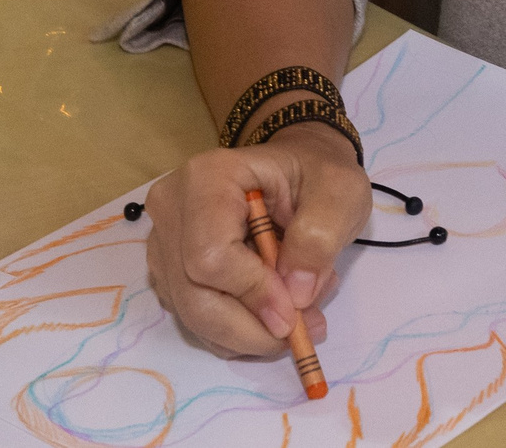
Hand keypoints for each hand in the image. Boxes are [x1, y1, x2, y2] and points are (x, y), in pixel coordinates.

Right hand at [142, 107, 372, 357]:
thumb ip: (319, 239)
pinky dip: (236, 331)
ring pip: (194, 315)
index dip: (252, 293)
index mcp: (208, 178)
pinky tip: (271, 310)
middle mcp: (173, 209)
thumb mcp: (340, 192)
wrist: (300, 172)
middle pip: (195, 295)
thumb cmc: (318, 175)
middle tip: (304, 331)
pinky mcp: (170, 271)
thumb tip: (295, 297)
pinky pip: (195, 319)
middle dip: (251, 328)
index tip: (295, 315)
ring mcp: (165, 242)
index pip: (211, 255)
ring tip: (299, 312)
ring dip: (249, 332)